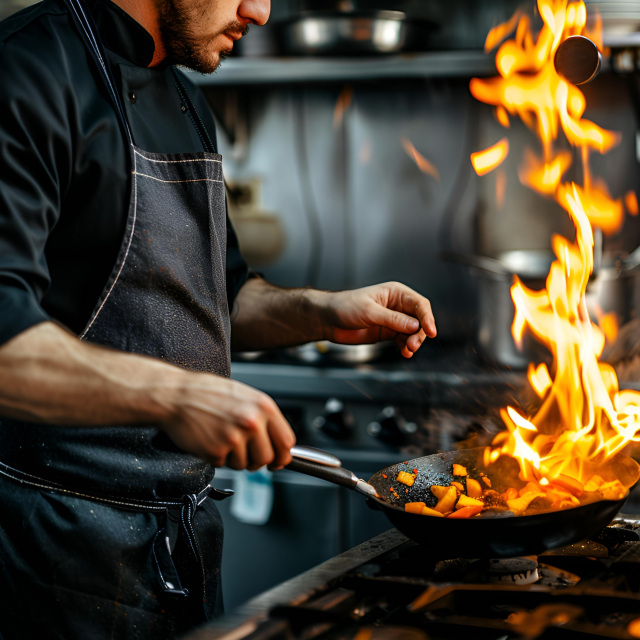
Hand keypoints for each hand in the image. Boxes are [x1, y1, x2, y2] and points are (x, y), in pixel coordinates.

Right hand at [158, 373, 295, 470]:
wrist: (175, 395)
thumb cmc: (207, 393)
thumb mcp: (244, 396)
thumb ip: (263, 418)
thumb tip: (277, 441)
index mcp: (263, 407)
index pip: (286, 442)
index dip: (282, 455)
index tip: (278, 460)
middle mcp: (252, 422)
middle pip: (267, 458)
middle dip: (256, 459)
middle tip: (243, 451)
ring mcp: (235, 438)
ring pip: (245, 464)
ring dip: (234, 458)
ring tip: (222, 437)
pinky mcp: (217, 451)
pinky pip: (224, 464)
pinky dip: (217, 457)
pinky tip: (210, 438)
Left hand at [317, 282, 436, 357]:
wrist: (328, 320)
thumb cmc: (344, 307)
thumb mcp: (369, 311)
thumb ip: (393, 319)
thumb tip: (415, 325)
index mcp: (395, 293)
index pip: (419, 304)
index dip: (427, 317)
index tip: (431, 331)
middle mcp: (397, 306)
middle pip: (419, 320)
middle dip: (419, 333)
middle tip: (413, 345)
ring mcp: (393, 320)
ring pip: (413, 332)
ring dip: (414, 342)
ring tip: (408, 350)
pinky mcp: (388, 332)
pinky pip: (404, 340)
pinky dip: (406, 347)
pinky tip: (405, 352)